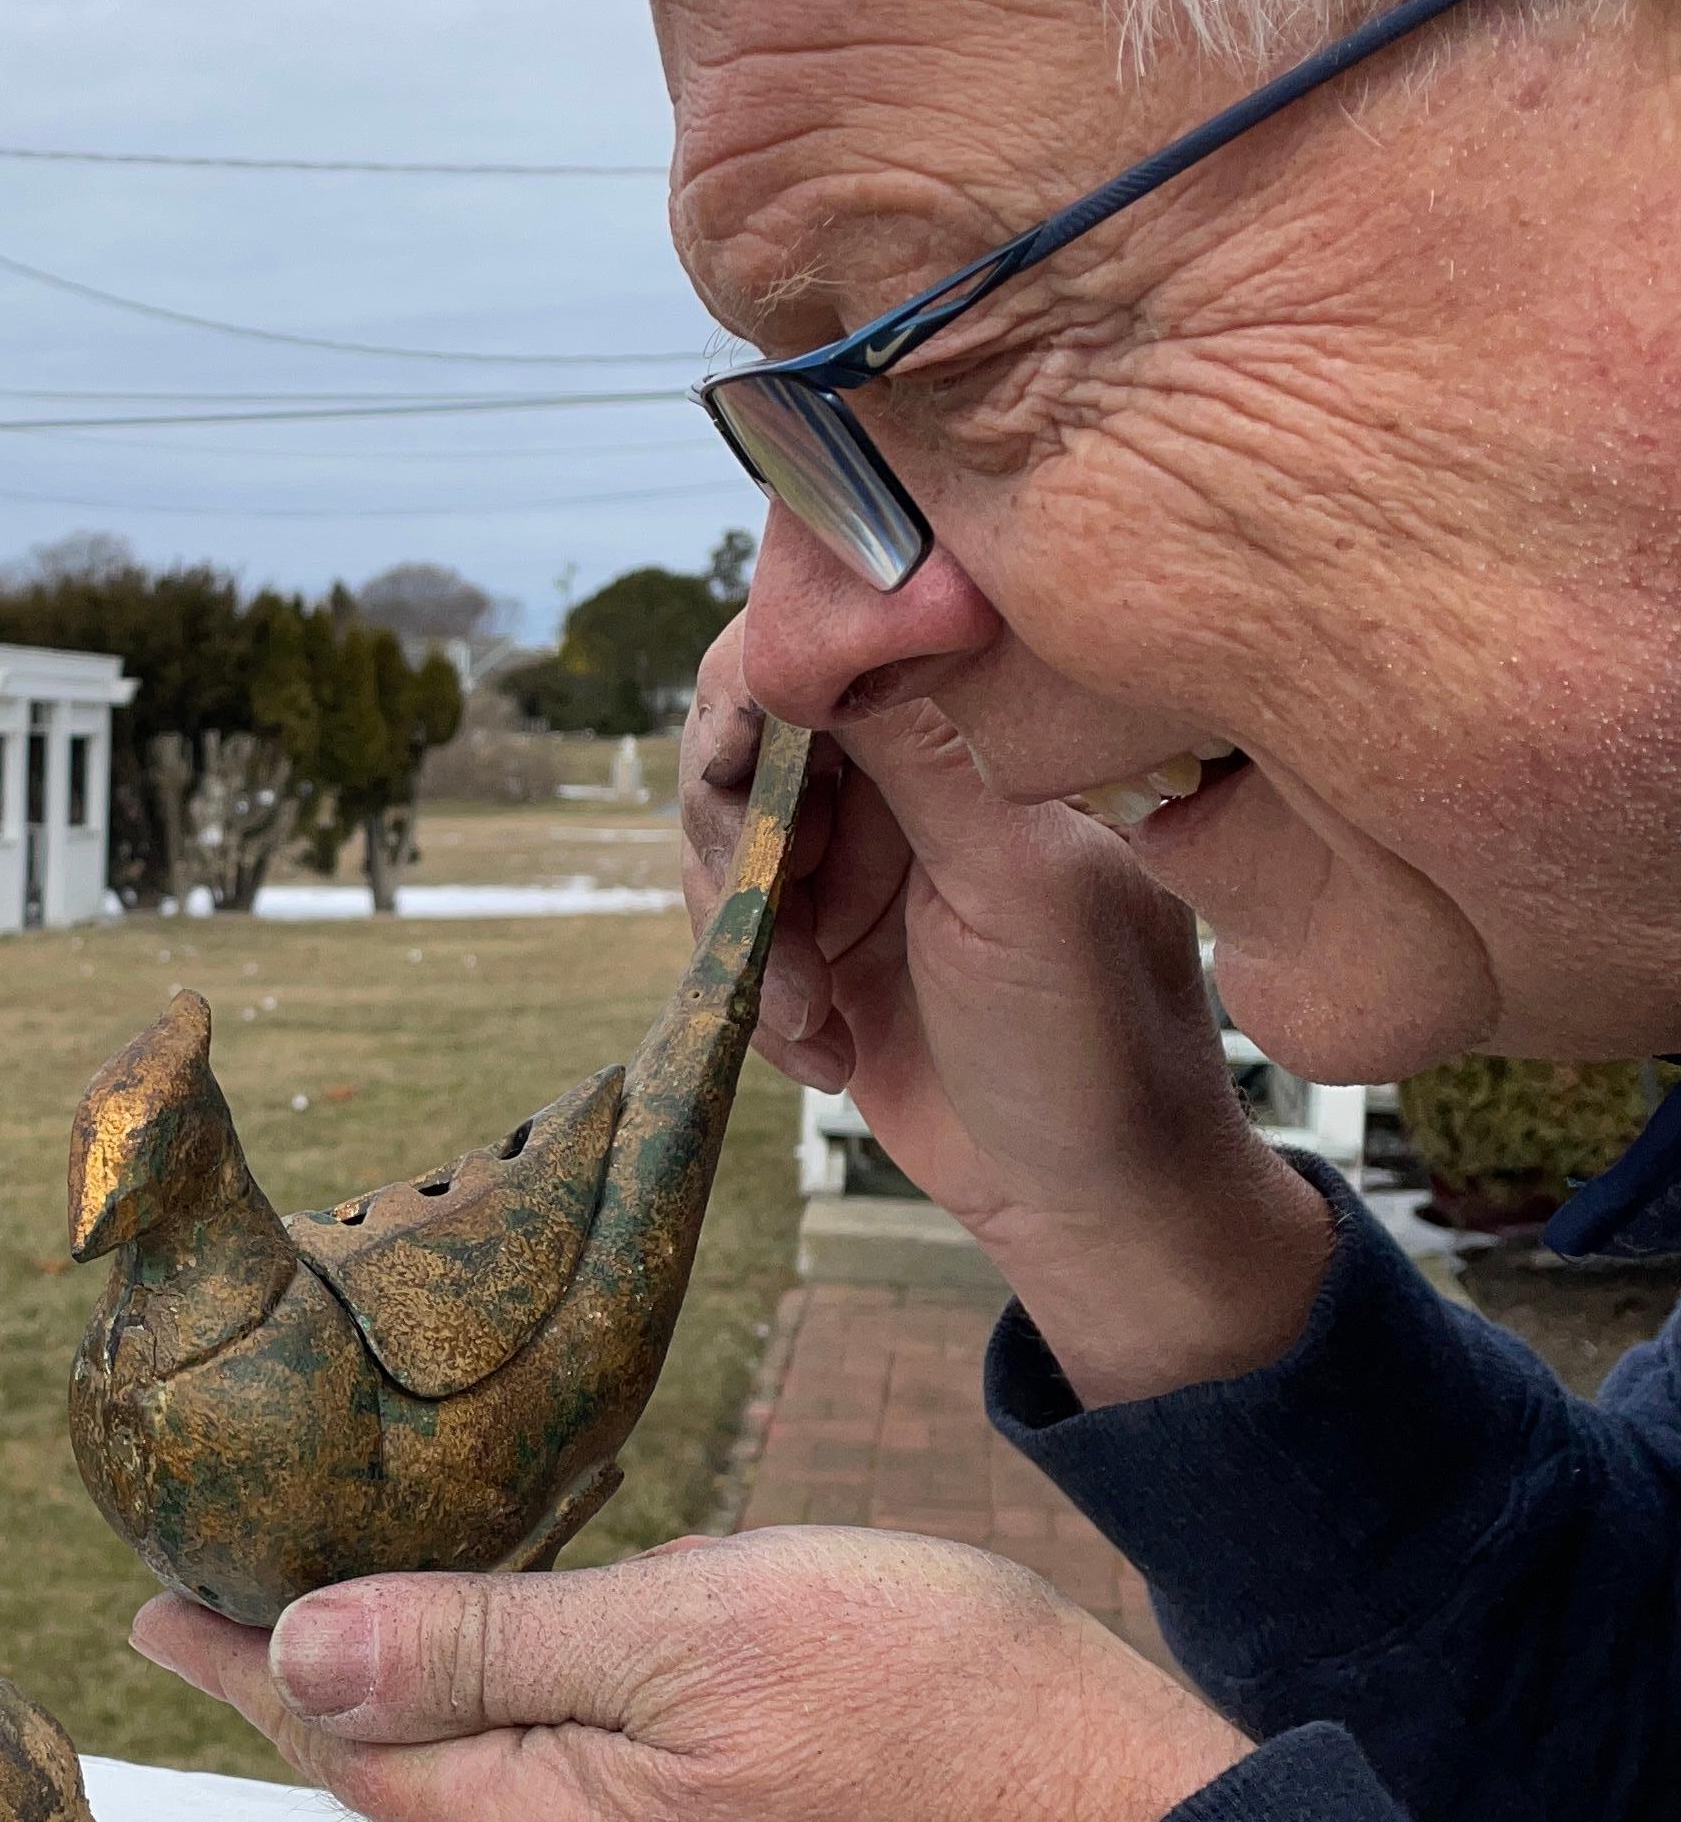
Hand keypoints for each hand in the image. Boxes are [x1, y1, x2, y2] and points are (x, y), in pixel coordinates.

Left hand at [133, 1533, 1246, 1821]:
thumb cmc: (929, 1716)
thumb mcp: (686, 1634)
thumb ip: (477, 1645)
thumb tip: (293, 1656)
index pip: (341, 1736)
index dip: (246, 1653)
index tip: (155, 1603)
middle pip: (412, 1769)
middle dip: (355, 1660)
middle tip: (274, 1547)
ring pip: (499, 1787)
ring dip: (463, 1686)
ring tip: (416, 1577)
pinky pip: (576, 1816)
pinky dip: (549, 1730)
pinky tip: (554, 1656)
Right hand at [683, 625, 1331, 1403]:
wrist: (1085, 1202)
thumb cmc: (1095, 1040)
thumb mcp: (1016, 883)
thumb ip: (930, 754)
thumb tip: (850, 619)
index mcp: (982, 734)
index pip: (841, 648)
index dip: (768, 682)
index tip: (740, 749)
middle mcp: (914, 776)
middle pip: (753, 731)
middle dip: (738, 822)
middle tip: (759, 902)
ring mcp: (860, 860)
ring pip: (727, 835)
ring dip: (745, 926)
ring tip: (810, 1012)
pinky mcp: (817, 943)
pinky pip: (731, 929)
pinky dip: (752, 992)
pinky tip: (825, 1053)